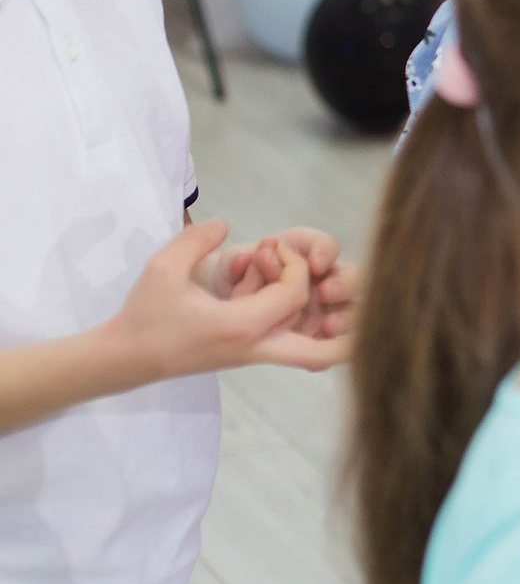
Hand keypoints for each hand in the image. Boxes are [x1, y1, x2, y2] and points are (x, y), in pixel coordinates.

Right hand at [109, 221, 350, 380]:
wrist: (124, 359)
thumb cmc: (144, 316)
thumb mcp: (163, 267)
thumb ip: (196, 239)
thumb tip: (225, 224)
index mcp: (241, 326)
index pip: (294, 294)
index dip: (293, 264)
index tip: (271, 247)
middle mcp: (255, 347)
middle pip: (321, 346)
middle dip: (331, 311)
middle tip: (309, 276)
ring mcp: (252, 357)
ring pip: (305, 345)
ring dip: (304, 307)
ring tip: (273, 273)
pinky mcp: (245, 357)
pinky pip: (283, 340)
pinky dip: (285, 314)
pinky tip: (255, 283)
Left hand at [225, 228, 361, 339]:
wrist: (225, 304)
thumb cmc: (233, 278)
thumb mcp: (227, 268)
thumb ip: (235, 263)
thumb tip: (244, 260)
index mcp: (303, 251)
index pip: (325, 246)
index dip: (325, 253)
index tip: (314, 264)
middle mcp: (323, 278)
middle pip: (351, 277)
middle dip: (344, 284)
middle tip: (325, 293)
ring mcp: (325, 308)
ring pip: (351, 310)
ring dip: (346, 317)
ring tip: (329, 326)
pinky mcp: (319, 335)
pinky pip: (332, 346)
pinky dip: (328, 352)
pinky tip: (316, 360)